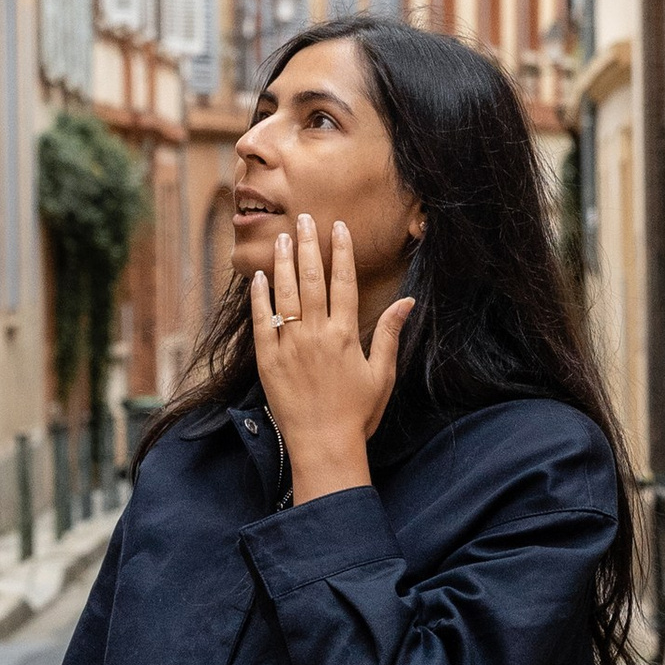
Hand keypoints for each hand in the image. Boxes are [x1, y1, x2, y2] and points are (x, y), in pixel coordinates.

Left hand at [250, 213, 413, 501]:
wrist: (323, 446)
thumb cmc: (357, 413)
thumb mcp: (381, 374)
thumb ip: (389, 334)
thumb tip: (407, 301)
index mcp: (345, 335)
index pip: (344, 282)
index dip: (341, 252)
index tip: (337, 227)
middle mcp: (316, 335)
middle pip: (311, 280)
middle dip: (308, 246)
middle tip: (304, 218)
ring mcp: (289, 347)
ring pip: (284, 295)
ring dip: (282, 264)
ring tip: (281, 238)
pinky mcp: (267, 362)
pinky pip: (261, 323)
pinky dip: (259, 299)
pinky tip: (258, 278)